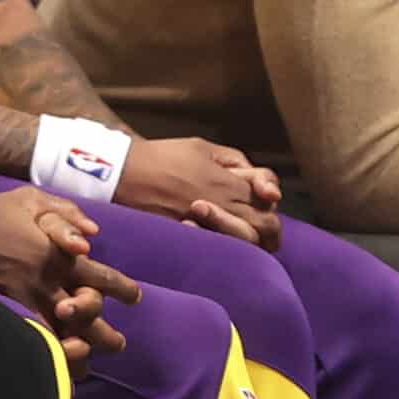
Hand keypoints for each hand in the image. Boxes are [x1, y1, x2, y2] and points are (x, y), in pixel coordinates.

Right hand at [0, 187, 143, 363]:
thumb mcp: (31, 200)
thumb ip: (66, 214)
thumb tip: (93, 234)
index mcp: (58, 255)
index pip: (100, 277)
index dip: (121, 288)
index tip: (135, 297)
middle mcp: (47, 282)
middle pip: (87, 314)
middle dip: (106, 333)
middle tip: (118, 344)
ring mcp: (27, 300)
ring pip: (63, 333)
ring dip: (80, 351)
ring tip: (90, 365)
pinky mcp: (7, 311)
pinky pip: (35, 338)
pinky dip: (49, 353)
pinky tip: (56, 366)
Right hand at [118, 136, 282, 250]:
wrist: (124, 174)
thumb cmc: (164, 157)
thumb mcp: (203, 148)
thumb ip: (236, 160)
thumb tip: (259, 180)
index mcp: (228, 181)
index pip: (269, 198)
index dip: (273, 201)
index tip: (269, 200)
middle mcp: (222, 204)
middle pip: (266, 226)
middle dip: (271, 231)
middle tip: (267, 234)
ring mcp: (207, 224)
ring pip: (247, 242)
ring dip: (252, 242)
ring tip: (248, 241)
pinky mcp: (189, 237)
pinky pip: (218, 250)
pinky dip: (226, 248)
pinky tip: (221, 243)